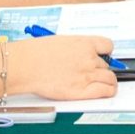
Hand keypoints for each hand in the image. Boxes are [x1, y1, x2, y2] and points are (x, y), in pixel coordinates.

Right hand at [8, 34, 123, 100]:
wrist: (25, 65)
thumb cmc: (36, 53)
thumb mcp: (61, 42)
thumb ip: (76, 48)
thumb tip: (81, 54)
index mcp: (84, 43)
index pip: (108, 46)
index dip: (106, 53)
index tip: (104, 56)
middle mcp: (89, 58)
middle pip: (106, 64)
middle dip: (100, 68)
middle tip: (93, 73)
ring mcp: (86, 75)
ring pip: (109, 78)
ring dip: (108, 81)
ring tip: (105, 84)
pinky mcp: (81, 91)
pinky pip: (105, 91)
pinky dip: (108, 91)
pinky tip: (106, 91)